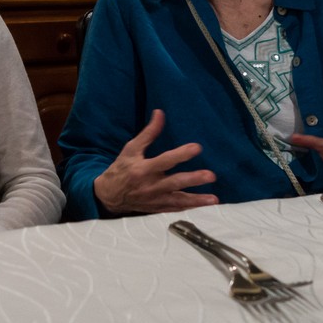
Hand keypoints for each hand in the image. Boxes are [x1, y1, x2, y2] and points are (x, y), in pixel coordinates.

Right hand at [93, 109, 217, 214]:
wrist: (108, 195)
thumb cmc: (121, 168)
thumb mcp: (131, 149)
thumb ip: (148, 133)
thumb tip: (160, 113)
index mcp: (143, 169)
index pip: (165, 161)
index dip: (181, 154)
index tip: (197, 148)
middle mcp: (150, 186)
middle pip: (175, 182)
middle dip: (193, 179)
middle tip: (211, 175)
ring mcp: (155, 199)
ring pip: (178, 200)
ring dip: (197, 200)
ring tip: (213, 199)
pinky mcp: (157, 208)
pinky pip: (176, 209)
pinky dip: (190, 208)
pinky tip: (204, 205)